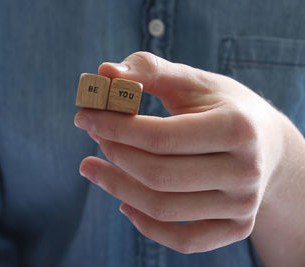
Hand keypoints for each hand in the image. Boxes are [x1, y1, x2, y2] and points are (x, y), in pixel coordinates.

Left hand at [74, 52, 285, 253]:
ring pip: (164, 208)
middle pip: (159, 176)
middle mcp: (245, 171)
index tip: (85, 117)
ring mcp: (243, 205)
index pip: (160, 137)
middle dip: (114, 155)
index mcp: (237, 128)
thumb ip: (150, 71)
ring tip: (92, 167)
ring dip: (117, 188)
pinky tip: (123, 202)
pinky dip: (146, 225)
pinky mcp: (237, 228)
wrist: (267, 144)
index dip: (114, 127)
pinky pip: (184, 240)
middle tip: (93, 138)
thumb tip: (105, 71)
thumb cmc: (224, 108)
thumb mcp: (193, 82)